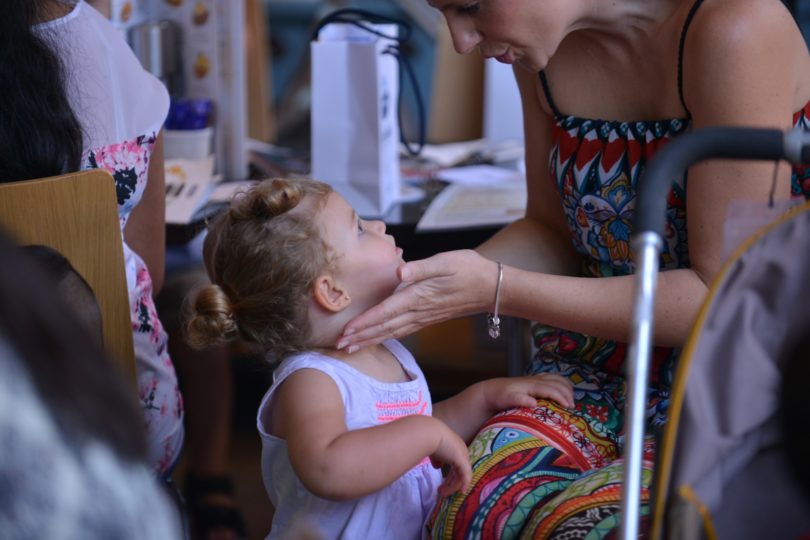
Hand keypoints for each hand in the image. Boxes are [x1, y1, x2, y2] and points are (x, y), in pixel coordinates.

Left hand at [337, 250, 497, 350]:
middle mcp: (418, 311)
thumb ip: (420, 267)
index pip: (385, 312)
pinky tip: (377, 340)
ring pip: (391, 332)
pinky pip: (401, 331)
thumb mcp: (445, 261)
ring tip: (350, 348)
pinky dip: (385, 337)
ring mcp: (423, 317)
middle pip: (384, 328)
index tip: (345, 332)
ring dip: (370, 340)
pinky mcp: (427, 318)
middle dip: (360, 337)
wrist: (491, 287)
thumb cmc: (468, 269)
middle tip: (338, 346)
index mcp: (418, 296)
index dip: (364, 323)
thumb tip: (398, 271)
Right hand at [430, 422, 471, 496]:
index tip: (442, 484)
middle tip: (441, 491)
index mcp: (455, 447)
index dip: (450, 475)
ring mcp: (463, 455)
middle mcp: (461, 450)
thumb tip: (438, 467)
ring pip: (461, 475)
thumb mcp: (433, 451)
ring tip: (442, 493)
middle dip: (450, 482)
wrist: (429, 434)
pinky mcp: (462, 460)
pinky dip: (464, 484)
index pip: (455, 464)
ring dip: (452, 486)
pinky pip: (465, 475)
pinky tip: (461, 491)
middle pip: (458, 471)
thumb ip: (437, 459)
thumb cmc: (428, 439)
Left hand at [482, 374, 574, 410]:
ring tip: (570, 401)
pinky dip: (562, 384)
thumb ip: (519, 400)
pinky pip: (553, 378)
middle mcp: (536, 379)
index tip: (569, 408)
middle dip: (568, 393)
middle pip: (558, 383)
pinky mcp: (536, 381)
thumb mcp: (507, 399)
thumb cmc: (500, 397)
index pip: (552, 389)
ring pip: (558, 378)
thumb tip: (534, 403)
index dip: (562, 397)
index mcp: (532, 384)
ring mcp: (536, 379)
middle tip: (571, 408)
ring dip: (567, 387)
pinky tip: (563, 393)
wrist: (492, 390)